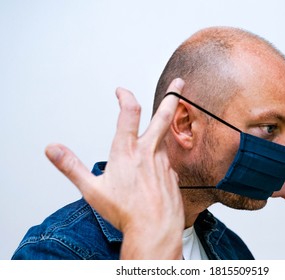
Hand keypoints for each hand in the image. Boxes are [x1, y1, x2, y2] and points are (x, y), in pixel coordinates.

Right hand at [45, 78, 185, 258]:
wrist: (155, 230)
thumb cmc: (125, 212)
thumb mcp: (91, 189)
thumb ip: (71, 166)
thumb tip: (53, 149)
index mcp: (127, 151)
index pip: (128, 112)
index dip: (125, 96)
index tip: (121, 91)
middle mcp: (149, 152)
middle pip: (163, 116)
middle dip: (172, 95)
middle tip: (179, 82)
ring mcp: (164, 163)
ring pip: (164, 139)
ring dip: (161, 132)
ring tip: (153, 142)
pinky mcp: (172, 175)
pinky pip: (165, 163)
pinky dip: (159, 161)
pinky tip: (153, 174)